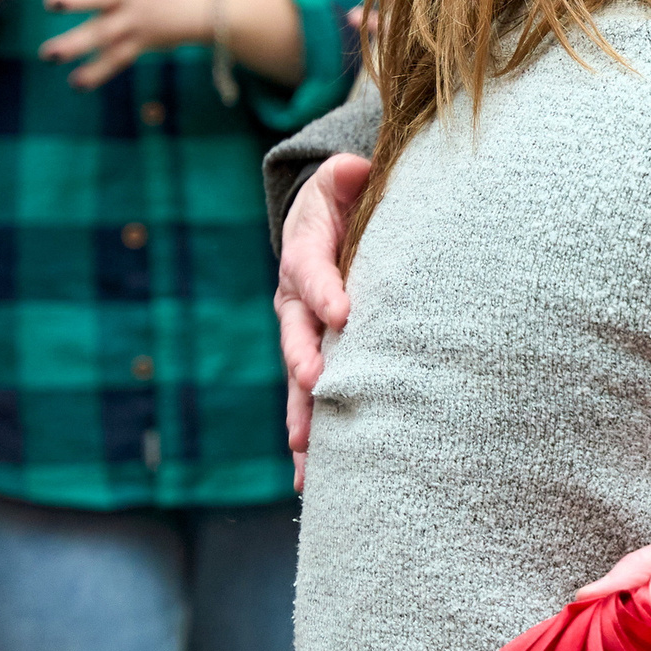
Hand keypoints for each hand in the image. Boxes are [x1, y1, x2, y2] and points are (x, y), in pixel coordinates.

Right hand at [277, 152, 369, 489]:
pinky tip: (313, 481)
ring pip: (298, 381)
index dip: (325, 290)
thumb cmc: (346, 202)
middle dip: (306, 361)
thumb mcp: (344, 181)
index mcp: (304, 254)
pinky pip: (309, 403)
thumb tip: (354, 169)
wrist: (330, 227)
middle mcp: (295, 302)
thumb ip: (347, 177)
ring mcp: (302, 337)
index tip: (344, 312)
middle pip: (297, 335)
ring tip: (308, 452)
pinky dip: (311, 441)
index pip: (312, 272)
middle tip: (318, 383)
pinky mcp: (314, 363)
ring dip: (303, 415)